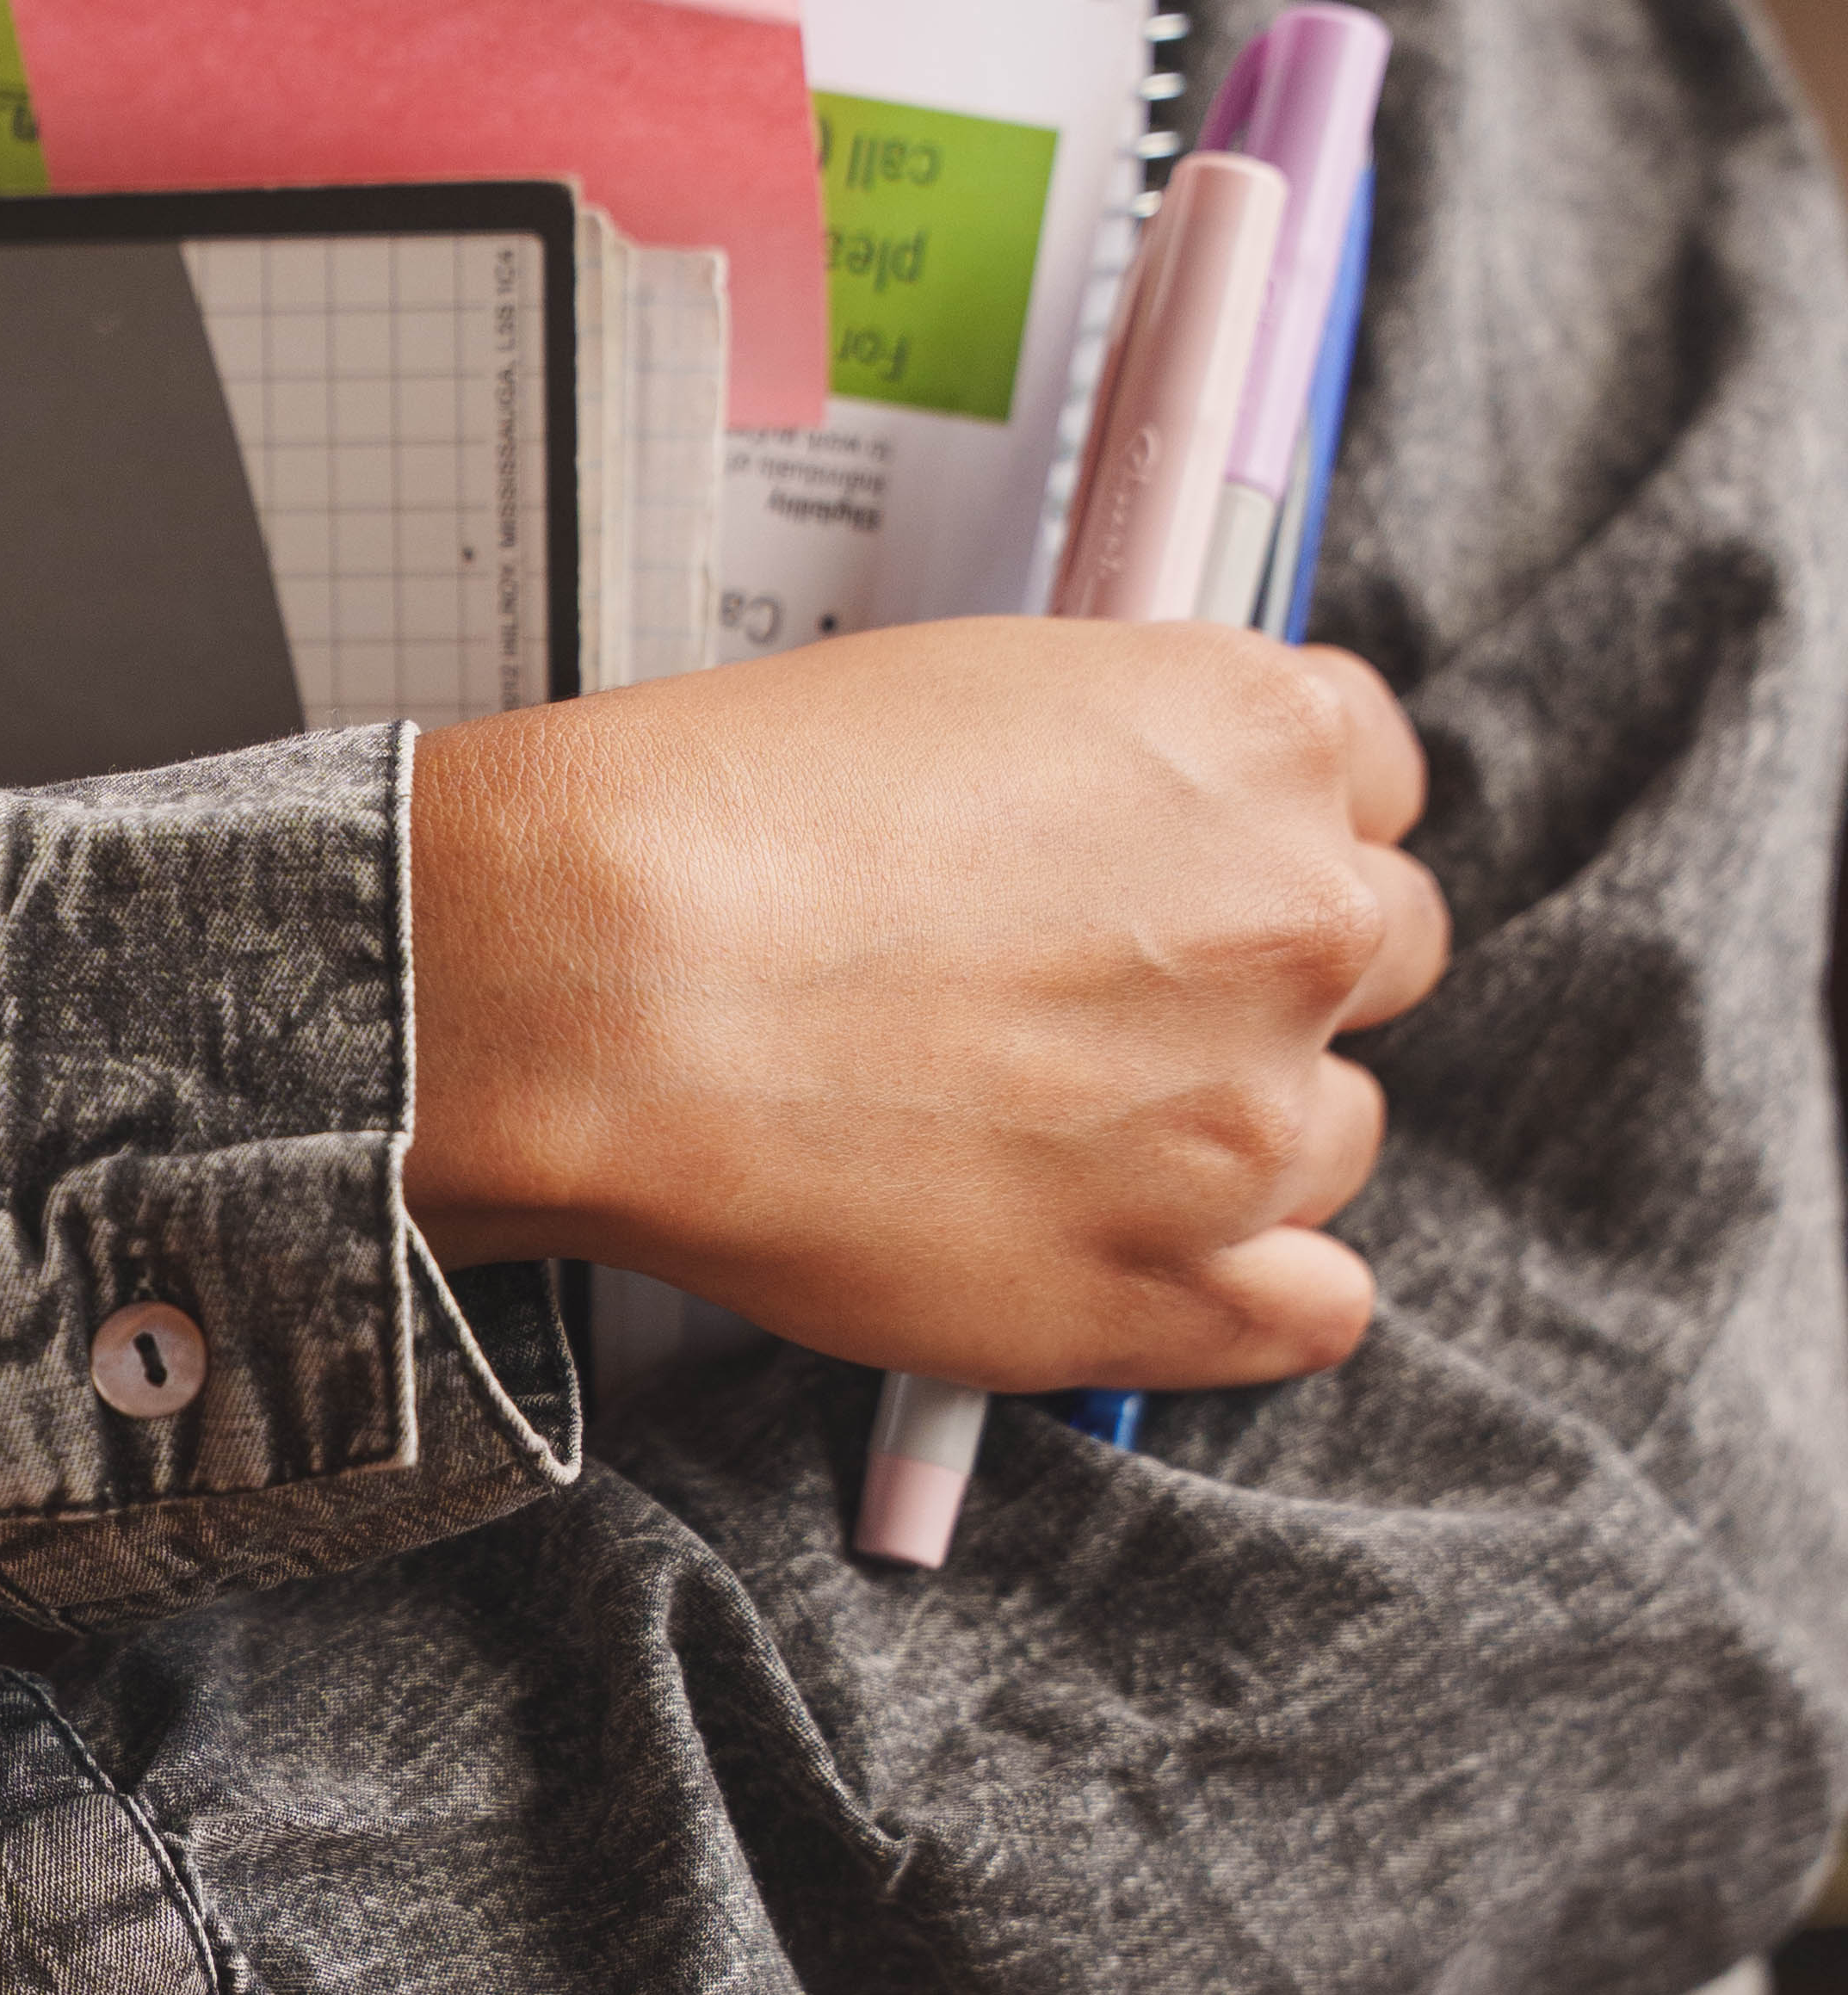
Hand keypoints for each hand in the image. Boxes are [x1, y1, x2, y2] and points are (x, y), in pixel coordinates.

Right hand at [400, 616, 1453, 1394]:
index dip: (1276, 827)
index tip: (1199, 865)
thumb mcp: (973, 686)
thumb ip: (1125, 755)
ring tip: (1062, 1130)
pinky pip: (1316, 1309)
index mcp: (1260, 738)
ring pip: (1336, 1136)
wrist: (613, 986)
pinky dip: (1250, 1294)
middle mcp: (1298, 920)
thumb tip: (1147, 827)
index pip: (1375, 781)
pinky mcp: (1177, 1289)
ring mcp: (1250, 1119)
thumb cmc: (734, 821)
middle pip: (1382, 953)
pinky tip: (1141, 1258)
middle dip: (1268, 973)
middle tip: (1113, 1001)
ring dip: (1238, 1135)